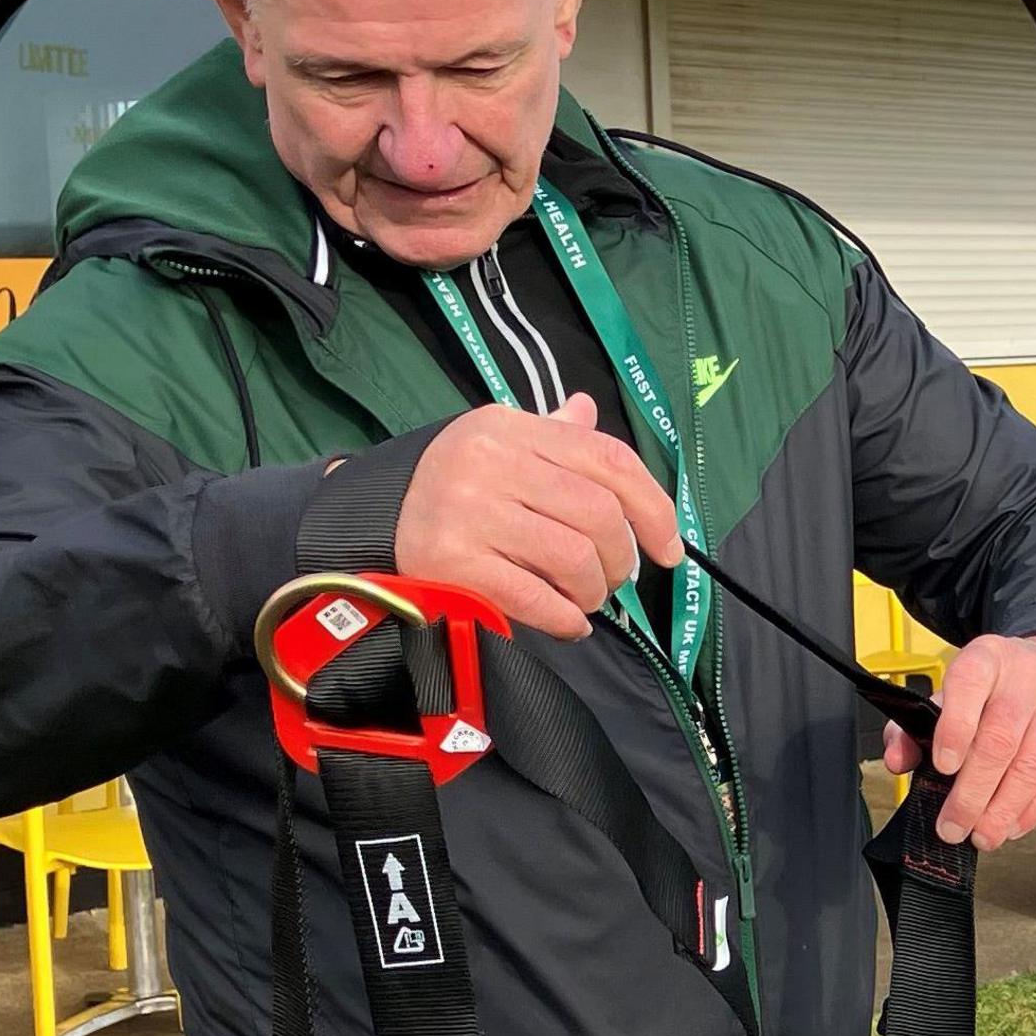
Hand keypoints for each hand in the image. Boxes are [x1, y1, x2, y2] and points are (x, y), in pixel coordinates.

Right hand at [395, 396, 681, 639]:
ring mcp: (470, 511)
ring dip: (593, 591)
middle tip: (614, 581)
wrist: (366, 525)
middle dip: (621, 558)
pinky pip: (535, 596)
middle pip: (598, 513)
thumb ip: (547, 437)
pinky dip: (565, 618)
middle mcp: (491, 461)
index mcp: (511, 428)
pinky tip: (569, 624)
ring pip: (573, 557)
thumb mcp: (493, 447)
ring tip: (586, 601)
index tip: (669, 549)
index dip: (653, 507)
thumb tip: (588, 411)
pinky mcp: (453, 562)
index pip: (607, 458)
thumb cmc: (447, 490)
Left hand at [883, 633, 1035, 848]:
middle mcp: (1029, 676)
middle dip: (972, 793)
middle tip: (953, 825)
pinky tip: (1011, 825)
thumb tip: (897, 760)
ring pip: (1031, 767)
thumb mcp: (960, 691)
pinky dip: (1032, 811)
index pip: (969, 685)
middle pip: (999, 741)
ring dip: (1002, 811)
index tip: (943, 767)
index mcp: (987, 658)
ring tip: (981, 835)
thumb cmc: (1004, 687)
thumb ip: (918, 725)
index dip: (955, 729)